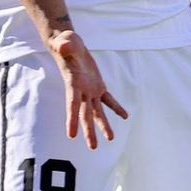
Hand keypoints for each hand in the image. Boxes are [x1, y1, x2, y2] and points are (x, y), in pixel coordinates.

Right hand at [48, 30, 128, 149]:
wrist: (68, 44)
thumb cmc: (65, 43)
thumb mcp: (65, 42)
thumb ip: (65, 45)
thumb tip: (65, 44)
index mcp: (73, 83)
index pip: (72, 104)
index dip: (72, 120)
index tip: (71, 136)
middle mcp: (81, 91)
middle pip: (85, 114)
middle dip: (89, 131)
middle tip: (93, 147)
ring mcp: (89, 90)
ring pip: (98, 111)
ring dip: (104, 125)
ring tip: (110, 139)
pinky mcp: (97, 86)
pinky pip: (108, 99)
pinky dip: (116, 107)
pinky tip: (125, 116)